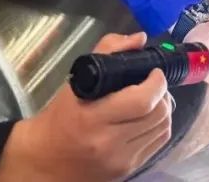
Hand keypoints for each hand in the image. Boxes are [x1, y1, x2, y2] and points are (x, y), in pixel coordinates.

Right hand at [0, 32, 172, 181]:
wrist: (45, 161)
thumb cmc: (61, 116)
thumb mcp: (78, 80)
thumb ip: (108, 51)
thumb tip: (140, 39)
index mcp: (93, 118)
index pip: (142, 100)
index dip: (156, 82)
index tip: (154, 72)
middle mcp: (109, 142)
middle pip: (158, 114)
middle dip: (162, 94)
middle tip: (153, 85)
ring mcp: (120, 160)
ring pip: (163, 129)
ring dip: (164, 110)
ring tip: (153, 100)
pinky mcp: (128, 170)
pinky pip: (158, 144)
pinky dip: (159, 127)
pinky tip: (148, 119)